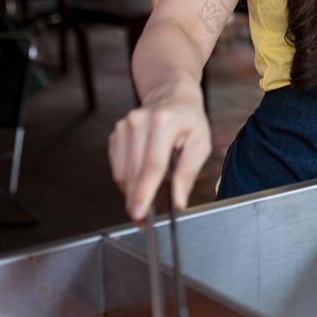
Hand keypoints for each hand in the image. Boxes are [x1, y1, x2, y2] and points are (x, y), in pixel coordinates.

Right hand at [108, 82, 210, 219]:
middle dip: (137, 200)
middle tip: (143, 221)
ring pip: (122, 173)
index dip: (145, 192)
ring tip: (144, 203)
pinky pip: (117, 167)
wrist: (172, 95)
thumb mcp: (201, 143)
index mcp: (164, 122)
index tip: (140, 214)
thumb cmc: (189, 120)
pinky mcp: (115, 134)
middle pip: (134, 172)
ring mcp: (123, 127)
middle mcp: (139, 122)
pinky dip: (127, 180)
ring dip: (131, 193)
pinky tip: (140, 182)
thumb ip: (188, 173)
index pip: (153, 165)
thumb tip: (178, 201)